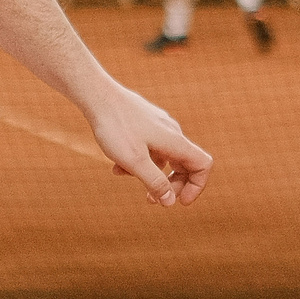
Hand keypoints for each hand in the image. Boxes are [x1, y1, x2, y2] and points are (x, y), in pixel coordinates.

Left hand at [89, 83, 212, 206]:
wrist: (97, 95)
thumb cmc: (116, 127)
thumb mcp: (135, 161)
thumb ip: (154, 182)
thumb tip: (170, 202)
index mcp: (175, 141)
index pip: (202, 164)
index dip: (197, 186)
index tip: (181, 202)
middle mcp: (171, 132)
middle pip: (185, 164)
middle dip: (171, 186)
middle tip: (152, 200)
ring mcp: (158, 127)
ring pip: (164, 157)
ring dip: (150, 174)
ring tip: (125, 177)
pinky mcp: (144, 123)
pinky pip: (149, 148)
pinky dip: (138, 160)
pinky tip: (117, 166)